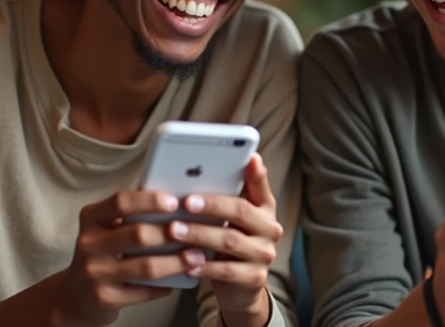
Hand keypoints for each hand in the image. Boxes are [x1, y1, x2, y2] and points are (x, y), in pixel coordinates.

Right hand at [53, 191, 187, 326]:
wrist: (76, 294)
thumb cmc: (104, 253)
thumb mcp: (108, 229)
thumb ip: (133, 215)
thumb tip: (179, 200)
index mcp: (91, 218)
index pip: (120, 202)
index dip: (149, 200)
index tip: (175, 202)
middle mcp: (88, 243)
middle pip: (138, 234)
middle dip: (172, 234)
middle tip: (198, 233)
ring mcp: (94, 272)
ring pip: (146, 266)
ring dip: (177, 262)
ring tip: (197, 257)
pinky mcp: (103, 297)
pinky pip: (143, 291)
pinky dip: (165, 285)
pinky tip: (179, 280)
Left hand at [169, 154, 283, 325]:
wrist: (240, 287)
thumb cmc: (231, 242)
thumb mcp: (233, 218)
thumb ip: (226, 194)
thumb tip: (204, 167)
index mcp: (265, 208)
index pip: (261, 186)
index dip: (255, 173)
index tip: (248, 158)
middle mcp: (270, 228)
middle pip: (241, 211)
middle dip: (212, 205)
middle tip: (186, 202)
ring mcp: (264, 254)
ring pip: (229, 241)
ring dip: (199, 234)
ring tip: (174, 230)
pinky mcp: (254, 278)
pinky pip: (226, 270)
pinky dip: (205, 266)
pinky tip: (186, 262)